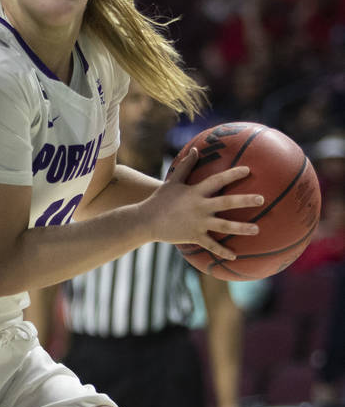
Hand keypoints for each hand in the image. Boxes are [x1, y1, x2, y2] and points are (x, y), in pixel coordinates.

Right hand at [146, 148, 263, 258]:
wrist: (146, 220)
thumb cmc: (160, 199)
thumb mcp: (173, 181)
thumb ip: (186, 166)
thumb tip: (195, 149)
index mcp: (195, 192)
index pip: (217, 180)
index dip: (232, 174)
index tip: (248, 170)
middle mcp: (199, 207)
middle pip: (226, 203)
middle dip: (245, 200)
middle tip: (261, 199)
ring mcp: (198, 222)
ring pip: (224, 226)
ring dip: (241, 228)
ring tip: (257, 229)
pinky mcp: (194, 236)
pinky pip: (211, 245)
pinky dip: (222, 252)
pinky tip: (234, 256)